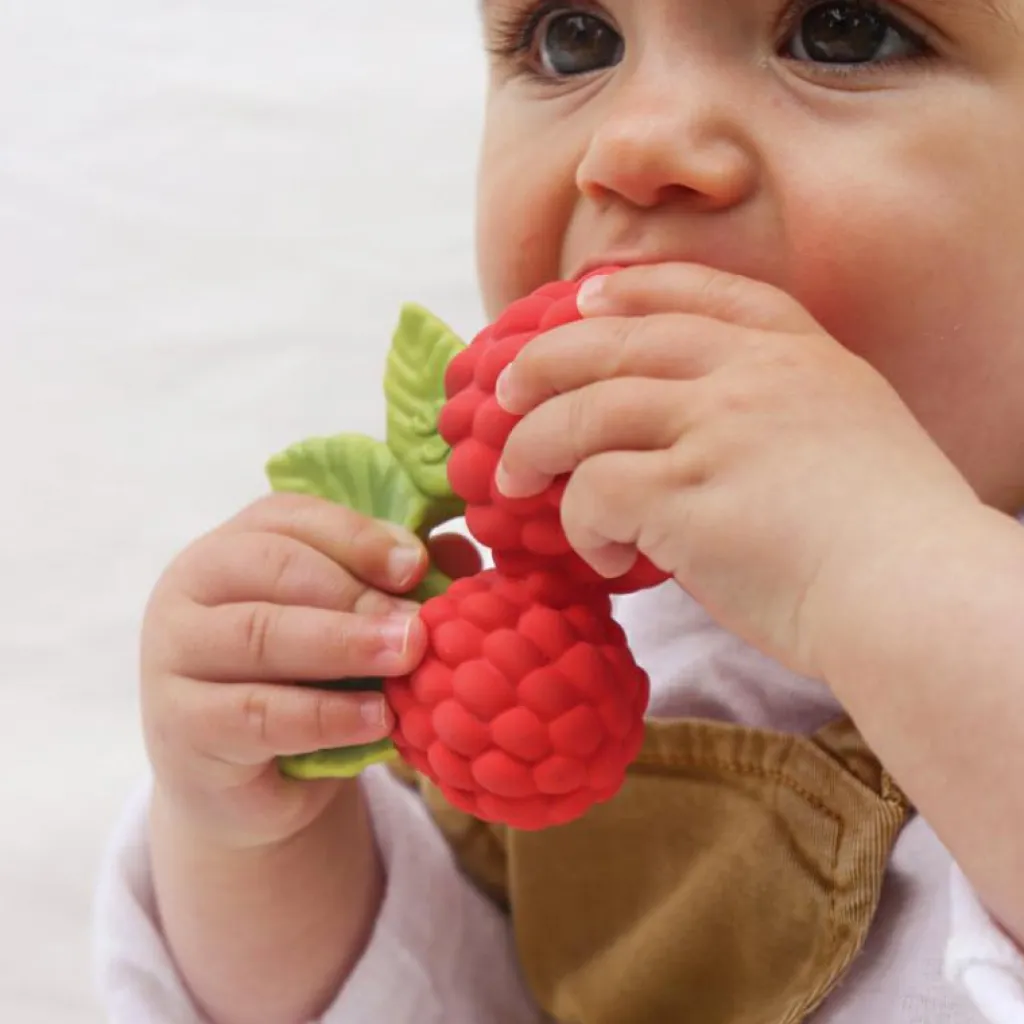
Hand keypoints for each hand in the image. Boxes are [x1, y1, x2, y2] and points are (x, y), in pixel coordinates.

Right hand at [141, 492, 479, 847]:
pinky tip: (377, 717)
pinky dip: (325, 714)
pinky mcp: (183, 725)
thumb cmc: (307, 682)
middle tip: (418, 623)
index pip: (289, 517)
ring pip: (259, 634)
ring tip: (407, 658)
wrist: (252, 783)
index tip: (416, 564)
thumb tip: (457, 552)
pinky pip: (257, 712)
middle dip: (355, 592)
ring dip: (344, 645)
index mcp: (234, 544)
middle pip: (272, 567)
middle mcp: (192, 586)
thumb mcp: (349, 625)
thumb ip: (394, 581)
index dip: (357, 535)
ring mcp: (175, 655)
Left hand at [493, 263, 977, 677]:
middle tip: (504, 390)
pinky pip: (594, 490)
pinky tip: (600, 555)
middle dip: (546, 359)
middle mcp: (750, 374)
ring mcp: (716, 427)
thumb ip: (773, 414)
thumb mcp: (848, 435)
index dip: (631, 289)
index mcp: (797, 353)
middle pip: (618, 340)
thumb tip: (690, 441)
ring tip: (512, 476)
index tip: (583, 297)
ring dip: (534, 443)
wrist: (919, 595)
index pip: (699, 292)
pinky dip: (579, 523)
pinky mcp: (683, 492)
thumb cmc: (891, 537)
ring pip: (586, 410)